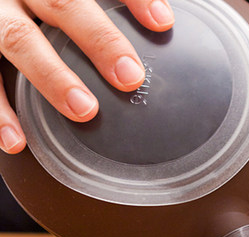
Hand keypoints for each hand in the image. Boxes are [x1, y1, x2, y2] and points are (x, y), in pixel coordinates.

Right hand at [0, 0, 173, 153]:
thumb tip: (157, 25)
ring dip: (52, 76)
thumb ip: (92, 13)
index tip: (163, 21)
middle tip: (129, 76)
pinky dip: (0, 112)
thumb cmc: (36, 5)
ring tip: (84, 110)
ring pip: (18, 38)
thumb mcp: (61, 0)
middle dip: (99, 40)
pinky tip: (17, 140)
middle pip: (62, 4)